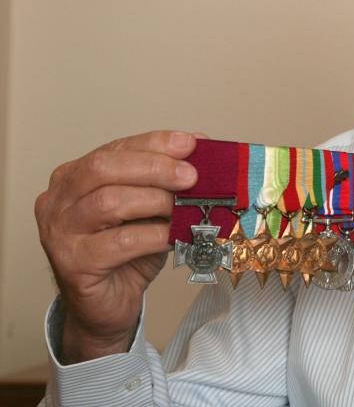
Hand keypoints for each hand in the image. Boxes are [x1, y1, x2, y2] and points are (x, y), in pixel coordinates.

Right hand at [34, 131, 199, 363]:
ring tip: (183, 207)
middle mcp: (58, 199)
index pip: (115, 148)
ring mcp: (59, 232)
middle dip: (154, 167)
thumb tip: (203, 147)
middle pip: (104, 168)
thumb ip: (166, 179)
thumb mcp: (150, 208)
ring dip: (155, 201)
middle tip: (191, 176)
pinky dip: (154, 235)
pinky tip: (174, 235)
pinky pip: (119, 242)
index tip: (190, 143)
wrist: (107, 303)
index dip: (155, 144)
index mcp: (73, 175)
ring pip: (108, 202)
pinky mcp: (73, 263)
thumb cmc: (128, 252)